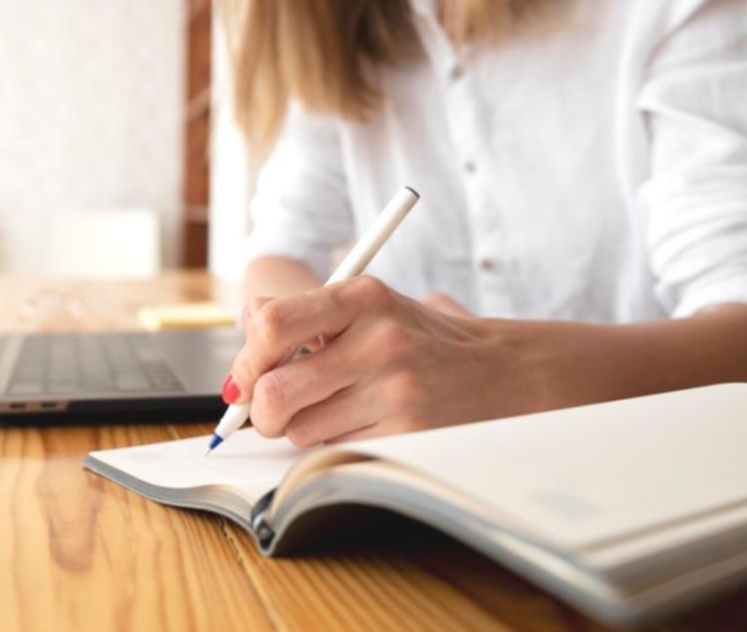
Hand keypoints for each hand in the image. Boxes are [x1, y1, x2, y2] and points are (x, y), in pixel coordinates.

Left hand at [226, 277, 549, 446]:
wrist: (499, 371)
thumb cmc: (417, 339)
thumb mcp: (367, 305)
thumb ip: (304, 312)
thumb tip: (247, 324)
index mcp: (362, 295)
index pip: (272, 324)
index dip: (246, 358)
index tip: (248, 375)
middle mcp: (380, 339)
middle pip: (275, 391)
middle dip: (261, 411)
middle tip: (271, 410)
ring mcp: (397, 389)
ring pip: (301, 429)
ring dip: (304, 428)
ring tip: (339, 407)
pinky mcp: (410, 431)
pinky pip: (336, 451)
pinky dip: (336, 445)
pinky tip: (366, 424)